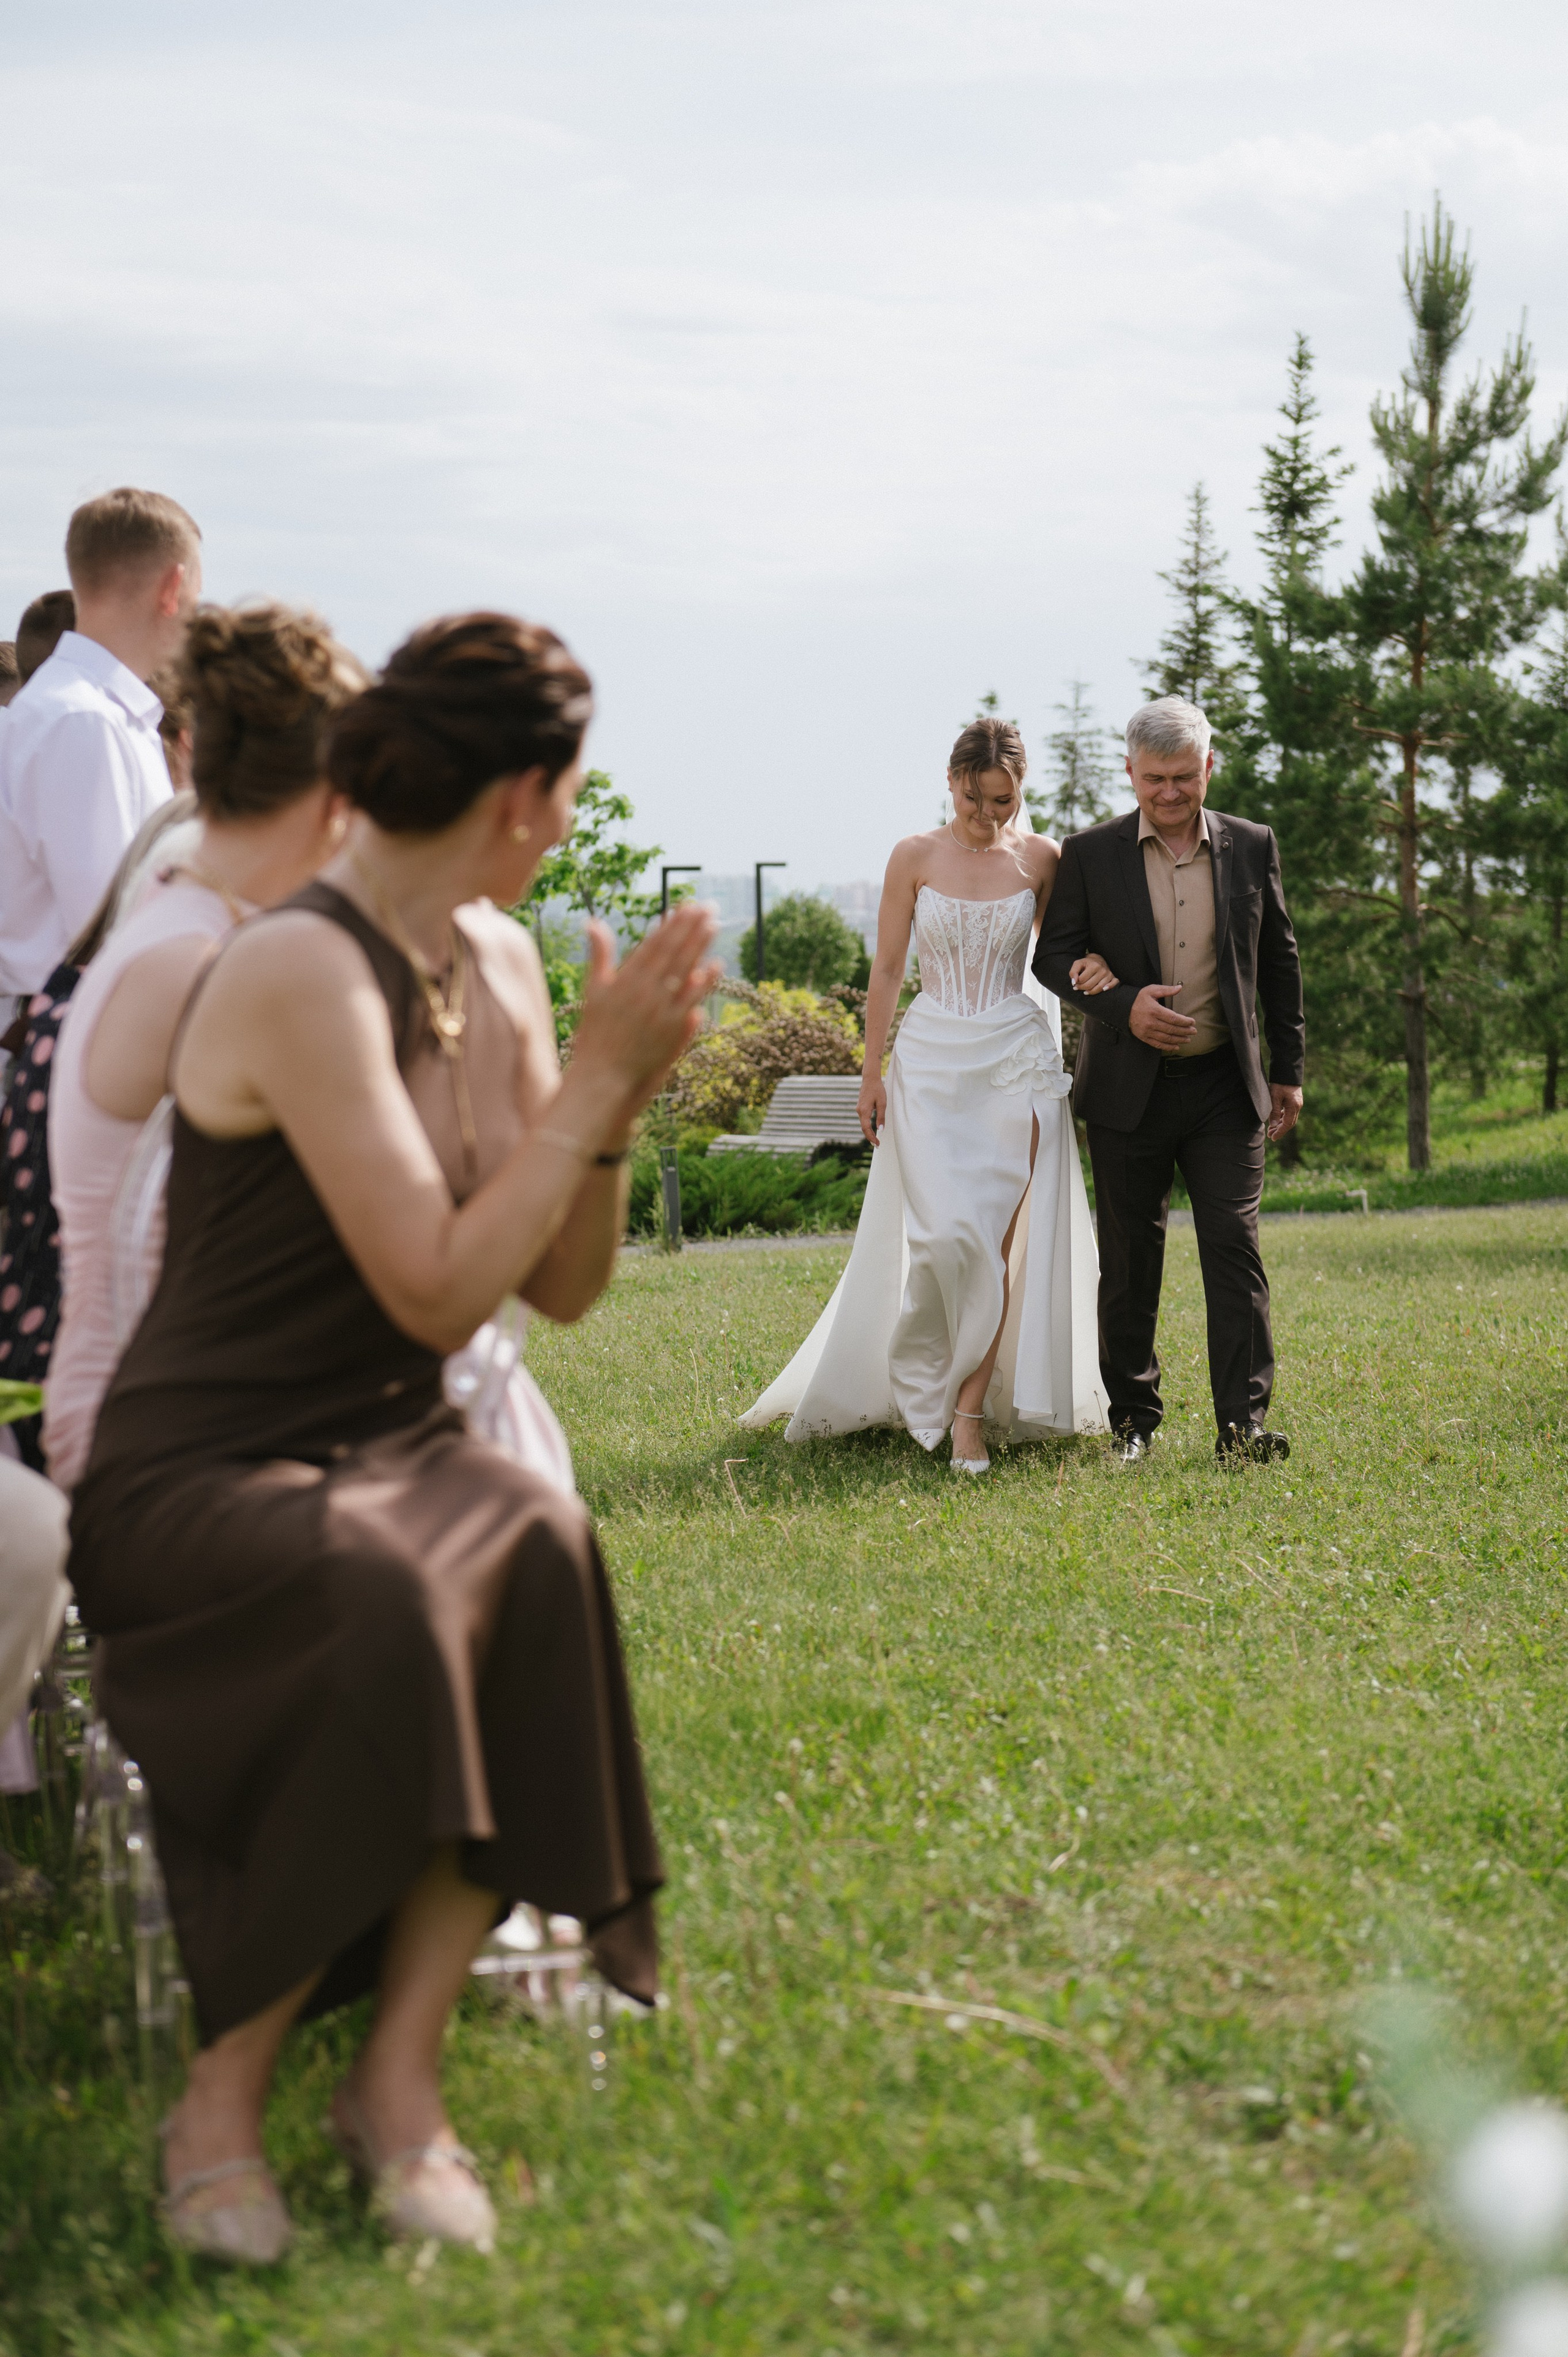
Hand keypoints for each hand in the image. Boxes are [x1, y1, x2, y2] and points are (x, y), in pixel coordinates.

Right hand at [571, 906, 720, 1109]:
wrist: (603, 1076)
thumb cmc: (594, 1034)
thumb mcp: (593, 990)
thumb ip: (599, 955)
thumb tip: (593, 923)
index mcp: (625, 979)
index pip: (654, 944)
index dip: (672, 924)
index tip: (686, 906)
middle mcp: (644, 991)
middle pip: (673, 952)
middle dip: (691, 928)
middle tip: (708, 906)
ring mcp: (660, 1010)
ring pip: (685, 971)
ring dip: (701, 946)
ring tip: (714, 925)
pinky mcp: (672, 1029)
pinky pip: (692, 1000)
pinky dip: (705, 982)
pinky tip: (716, 964)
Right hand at [858, 1072, 886, 1147]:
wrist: (870, 1079)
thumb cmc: (877, 1090)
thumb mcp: (882, 1103)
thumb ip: (881, 1117)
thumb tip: (880, 1130)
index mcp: (864, 1110)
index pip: (866, 1128)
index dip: (871, 1137)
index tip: (877, 1143)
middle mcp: (859, 1111)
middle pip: (863, 1128)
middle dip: (870, 1137)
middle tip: (877, 1145)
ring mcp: (859, 1109)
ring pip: (863, 1124)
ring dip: (868, 1132)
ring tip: (876, 1139)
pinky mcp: (860, 1107)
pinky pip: (863, 1119)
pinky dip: (867, 1126)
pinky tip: (872, 1130)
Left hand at [1069, 953, 1119, 995]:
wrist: (1098, 960)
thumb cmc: (1087, 963)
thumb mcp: (1078, 964)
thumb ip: (1073, 972)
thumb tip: (1074, 982)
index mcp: (1094, 966)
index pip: (1082, 980)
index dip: (1076, 983)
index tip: (1075, 982)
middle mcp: (1102, 970)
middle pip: (1089, 985)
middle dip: (1082, 988)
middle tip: (1078, 987)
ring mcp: (1108, 974)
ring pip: (1099, 988)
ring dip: (1090, 992)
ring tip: (1085, 991)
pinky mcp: (1113, 978)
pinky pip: (1113, 984)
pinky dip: (1109, 987)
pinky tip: (1103, 989)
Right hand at [1128, 983, 1196, 1050]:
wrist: (1123, 1009)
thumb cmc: (1139, 999)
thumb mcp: (1152, 990)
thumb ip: (1166, 990)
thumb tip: (1180, 987)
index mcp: (1154, 1010)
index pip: (1174, 1018)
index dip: (1185, 1021)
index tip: (1193, 1022)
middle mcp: (1151, 1022)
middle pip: (1172, 1029)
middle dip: (1185, 1031)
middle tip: (1194, 1031)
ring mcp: (1147, 1031)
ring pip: (1166, 1038)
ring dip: (1179, 1040)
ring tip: (1188, 1039)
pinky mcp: (1144, 1037)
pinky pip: (1158, 1044)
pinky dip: (1168, 1046)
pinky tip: (1176, 1046)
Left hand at [1266, 1083, 1302, 1141]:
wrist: (1287, 1070)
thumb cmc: (1280, 1083)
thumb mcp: (1274, 1097)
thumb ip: (1274, 1111)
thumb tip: (1273, 1125)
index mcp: (1294, 1106)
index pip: (1287, 1124)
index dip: (1280, 1132)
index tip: (1273, 1138)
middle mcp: (1297, 1106)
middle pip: (1289, 1123)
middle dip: (1280, 1130)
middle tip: (1270, 1136)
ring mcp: (1297, 1103)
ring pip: (1289, 1118)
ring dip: (1281, 1124)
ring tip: (1271, 1129)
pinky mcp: (1294, 1100)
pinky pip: (1289, 1112)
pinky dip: (1282, 1117)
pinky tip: (1276, 1119)